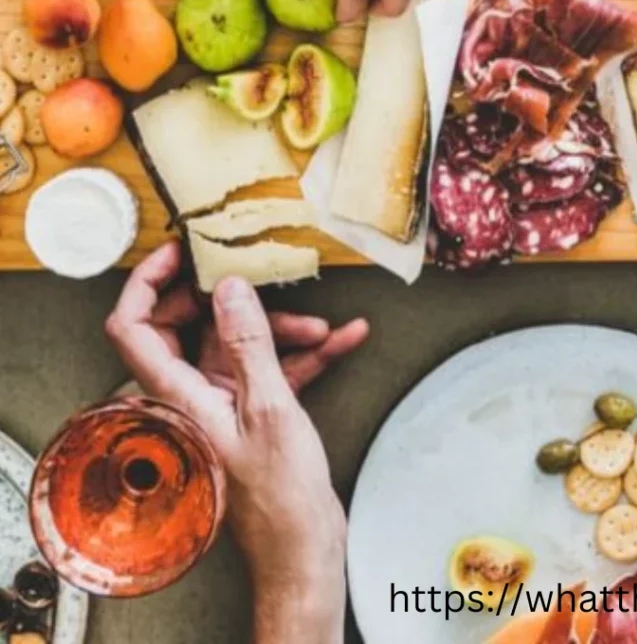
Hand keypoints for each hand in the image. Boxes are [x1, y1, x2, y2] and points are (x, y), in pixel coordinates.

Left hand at [105, 241, 368, 634]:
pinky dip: (306, 353)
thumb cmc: (278, 494)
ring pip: (241, 343)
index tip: (182, 249)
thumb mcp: (270, 407)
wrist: (302, 546)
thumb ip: (248, 342)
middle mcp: (191, 394)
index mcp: (177, 394)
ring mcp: (222, 401)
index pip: (134, 325)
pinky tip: (344, 339)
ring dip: (284, 328)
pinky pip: (273, 367)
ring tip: (325, 327)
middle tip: (259, 273)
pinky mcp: (252, 411)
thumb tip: (228, 286)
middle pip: (191, 324)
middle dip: (235, 300)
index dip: (148, 281)